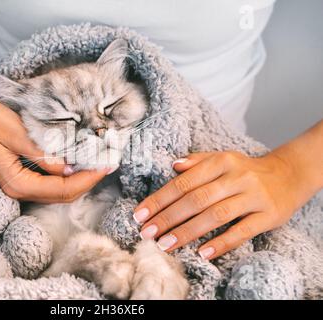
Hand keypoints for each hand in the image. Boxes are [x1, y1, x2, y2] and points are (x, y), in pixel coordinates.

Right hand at [0, 99, 108, 202]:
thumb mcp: (17, 133)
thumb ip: (43, 153)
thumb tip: (69, 167)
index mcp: (17, 183)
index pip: (61, 189)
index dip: (87, 179)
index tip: (106, 165)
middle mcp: (19, 190)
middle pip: (62, 194)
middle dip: (88, 181)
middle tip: (108, 164)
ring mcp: (20, 185)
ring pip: (58, 191)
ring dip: (80, 179)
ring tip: (99, 163)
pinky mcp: (23, 177)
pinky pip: (51, 183)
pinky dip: (69, 175)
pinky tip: (80, 162)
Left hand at [133, 151, 308, 259]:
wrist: (288, 174)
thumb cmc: (245, 170)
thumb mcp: (222, 158)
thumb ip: (197, 162)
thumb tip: (173, 166)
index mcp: (221, 162)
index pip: (183, 182)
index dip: (160, 199)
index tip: (139, 214)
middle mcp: (237, 177)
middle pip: (196, 199)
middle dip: (168, 217)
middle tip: (147, 233)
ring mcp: (254, 197)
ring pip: (216, 215)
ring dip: (187, 231)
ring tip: (165, 244)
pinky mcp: (268, 216)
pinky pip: (242, 231)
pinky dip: (221, 243)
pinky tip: (202, 253)